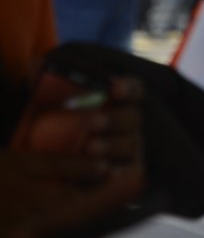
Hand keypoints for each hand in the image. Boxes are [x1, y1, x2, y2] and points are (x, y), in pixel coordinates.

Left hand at [13, 76, 143, 178]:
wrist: (50, 155)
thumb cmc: (54, 119)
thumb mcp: (49, 97)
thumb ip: (47, 79)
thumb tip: (37, 64)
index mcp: (118, 100)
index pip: (134, 89)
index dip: (128, 88)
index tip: (114, 89)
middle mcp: (127, 122)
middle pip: (132, 118)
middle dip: (114, 120)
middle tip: (91, 124)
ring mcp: (128, 147)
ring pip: (131, 145)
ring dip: (112, 146)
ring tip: (89, 149)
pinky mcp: (125, 172)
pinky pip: (128, 172)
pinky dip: (116, 172)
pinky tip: (100, 173)